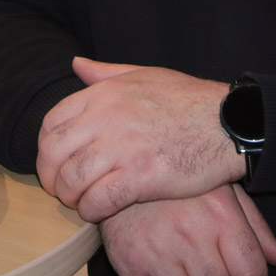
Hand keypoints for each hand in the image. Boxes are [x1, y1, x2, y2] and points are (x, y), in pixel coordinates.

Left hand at [37, 57, 242, 221]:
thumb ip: (105, 73)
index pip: (51, 122)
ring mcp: (122, 148)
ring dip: (70, 197)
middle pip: (54, 152)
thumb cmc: (188, 100)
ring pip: (71, 180)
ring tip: (80, 201)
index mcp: (104, 94)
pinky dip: (91, 210)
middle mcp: (106, 118)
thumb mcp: (144, 74)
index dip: (46, 147)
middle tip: (61, 189)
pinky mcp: (141, 177)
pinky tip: (98, 211)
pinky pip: (98, 200)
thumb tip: (76, 65)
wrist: (229, 123)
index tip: (55, 161)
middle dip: (50, 176)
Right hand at [99, 184, 275, 275]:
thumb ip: (256, 228)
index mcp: (220, 215)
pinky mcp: (132, 266)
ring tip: (191, 266)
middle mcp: (191, 234)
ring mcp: (160, 252)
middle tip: (212, 265)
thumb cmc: (178, 184)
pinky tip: (169, 271)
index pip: (252, 272)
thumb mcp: (223, 192)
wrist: (118, 167)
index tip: (242, 274)